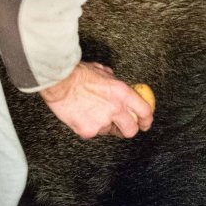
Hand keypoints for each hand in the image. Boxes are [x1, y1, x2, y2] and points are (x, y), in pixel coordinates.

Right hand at [39, 62, 154, 138]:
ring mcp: (102, 122)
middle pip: (131, 130)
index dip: (146, 120)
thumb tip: (117, 84)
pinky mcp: (89, 131)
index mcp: (123, 93)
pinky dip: (87, 127)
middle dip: (127, 129)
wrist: (59, 82)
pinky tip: (80, 115)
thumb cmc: (78, 74)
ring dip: (103, 125)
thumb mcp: (103, 72)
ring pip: (108, 131)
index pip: (144, 111)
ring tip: (89, 111)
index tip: (144, 124)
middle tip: (120, 126)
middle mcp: (116, 109)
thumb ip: (114, 82)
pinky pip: (92, 133)